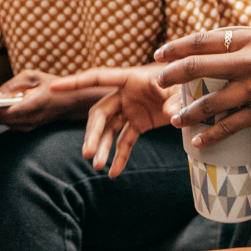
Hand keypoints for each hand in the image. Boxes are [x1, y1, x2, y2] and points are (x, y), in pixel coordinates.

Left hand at [0, 69, 95, 129]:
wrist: (69, 102)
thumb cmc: (49, 84)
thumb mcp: (32, 76)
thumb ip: (13, 85)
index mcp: (34, 104)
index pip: (9, 112)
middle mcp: (31, 119)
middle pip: (0, 120)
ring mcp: (29, 126)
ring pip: (1, 124)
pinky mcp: (25, 128)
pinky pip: (5, 124)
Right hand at [52, 65, 175, 175]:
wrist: (196, 92)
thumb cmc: (186, 82)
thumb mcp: (182, 88)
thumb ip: (176, 100)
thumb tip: (171, 116)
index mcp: (130, 79)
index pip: (97, 78)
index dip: (75, 82)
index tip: (54, 87)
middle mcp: (125, 94)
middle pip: (100, 113)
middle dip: (93, 134)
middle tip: (89, 154)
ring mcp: (130, 110)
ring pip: (109, 130)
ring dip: (103, 148)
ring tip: (98, 167)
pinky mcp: (139, 124)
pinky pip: (125, 141)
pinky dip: (120, 156)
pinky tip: (114, 172)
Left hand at [156, 27, 250, 147]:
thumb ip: (243, 47)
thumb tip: (211, 51)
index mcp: (250, 38)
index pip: (203, 39)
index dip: (177, 47)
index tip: (159, 54)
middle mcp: (249, 60)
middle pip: (198, 66)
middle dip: (171, 75)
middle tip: (156, 83)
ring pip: (209, 101)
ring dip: (187, 112)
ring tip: (173, 119)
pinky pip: (228, 126)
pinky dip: (210, 135)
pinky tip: (197, 141)